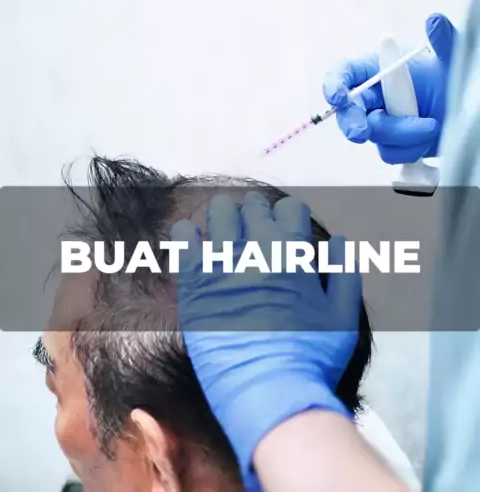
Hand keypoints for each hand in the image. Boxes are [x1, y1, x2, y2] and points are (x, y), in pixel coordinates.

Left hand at [172, 192, 361, 489]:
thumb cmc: (312, 360)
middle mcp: (258, 250)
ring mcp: (224, 265)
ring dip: (222, 216)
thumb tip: (341, 242)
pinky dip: (188, 234)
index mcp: (294, 254)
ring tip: (222, 228)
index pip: (290, 209)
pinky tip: (192, 239)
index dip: (289, 216)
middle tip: (252, 228)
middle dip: (255, 213)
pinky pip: (185, 240)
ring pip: (218, 213)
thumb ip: (346, 274)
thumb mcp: (344, 318)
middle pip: (253, 206)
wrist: (271, 393)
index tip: (285, 227)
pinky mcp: (195, 284)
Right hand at [323, 13, 455, 164]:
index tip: (338, 95)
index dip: (335, 83)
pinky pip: (391, 152)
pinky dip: (411, 148)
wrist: (464, 108)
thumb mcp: (449, 59)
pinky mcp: (393, 143)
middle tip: (362, 132)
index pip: (345, 73)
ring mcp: (382, 121)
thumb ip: (443, 40)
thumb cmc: (450, 78)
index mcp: (377, 68)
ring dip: (402, 133)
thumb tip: (435, 20)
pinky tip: (430, 135)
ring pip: (375, 134)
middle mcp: (374, 95)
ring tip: (432, 125)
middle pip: (347, 110)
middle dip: (352, 122)